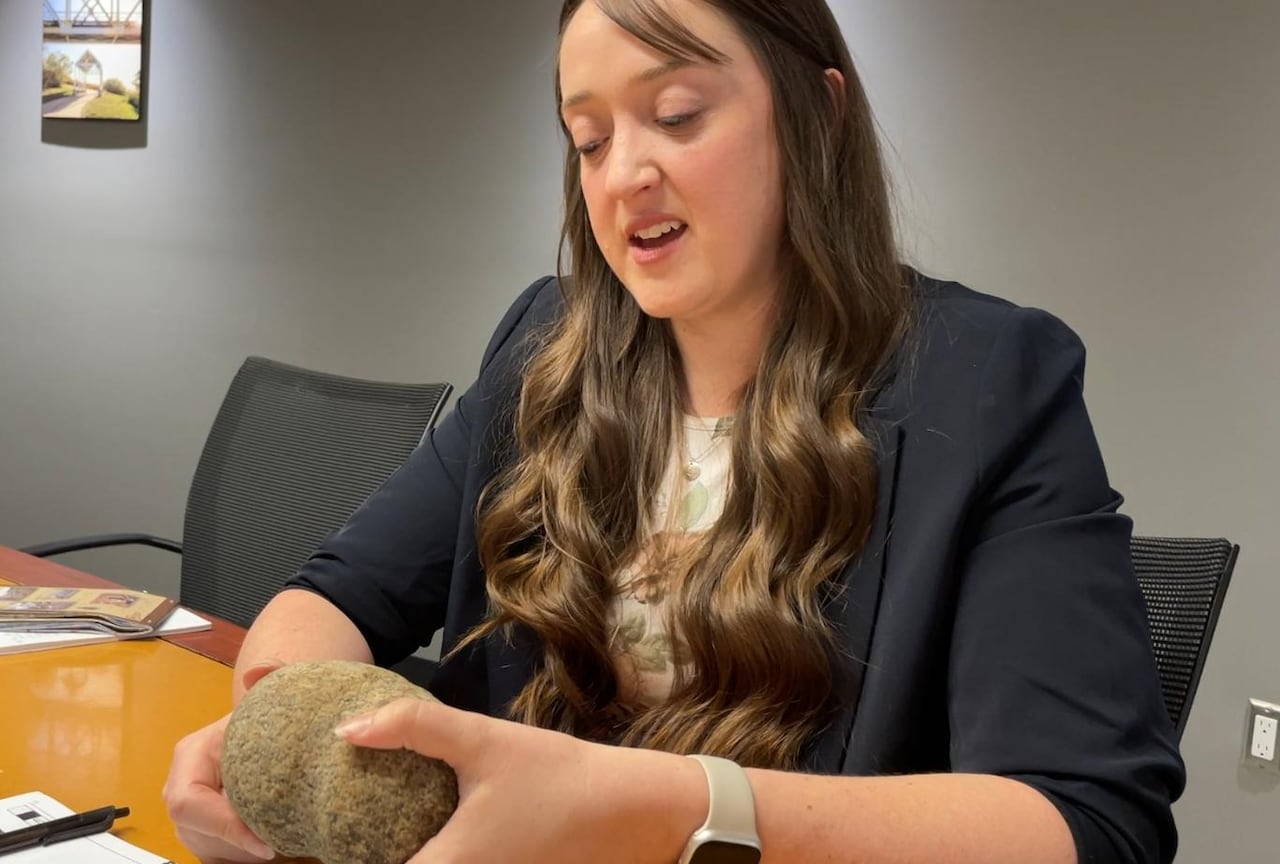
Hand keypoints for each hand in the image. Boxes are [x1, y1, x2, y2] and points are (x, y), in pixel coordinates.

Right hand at [162, 661, 281, 862]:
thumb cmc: (262, 720)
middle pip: (200, 835)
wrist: (261, 730)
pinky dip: (245, 854)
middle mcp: (180, 790)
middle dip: (240, 845)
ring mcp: (189, 818)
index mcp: (189, 758)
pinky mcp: (203, 836)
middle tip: (281, 840)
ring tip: (282, 834)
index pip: (189, 804)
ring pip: (211, 851)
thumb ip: (271, 675)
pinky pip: (221, 857)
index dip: (225, 826)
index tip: (266, 841)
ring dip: (245, 852)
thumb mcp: (268, 698)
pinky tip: (272, 839)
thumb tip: (259, 672)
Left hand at [336, 699, 707, 863]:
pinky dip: (438, 855)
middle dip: (372, 850)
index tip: (318, 833)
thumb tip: (345, 729)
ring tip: (384, 824)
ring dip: (409, 849)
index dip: (341, 855)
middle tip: (345, 827)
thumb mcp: (485, 740)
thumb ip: (414, 728)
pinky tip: (436, 829)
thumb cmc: (561, 778)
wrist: (636, 812)